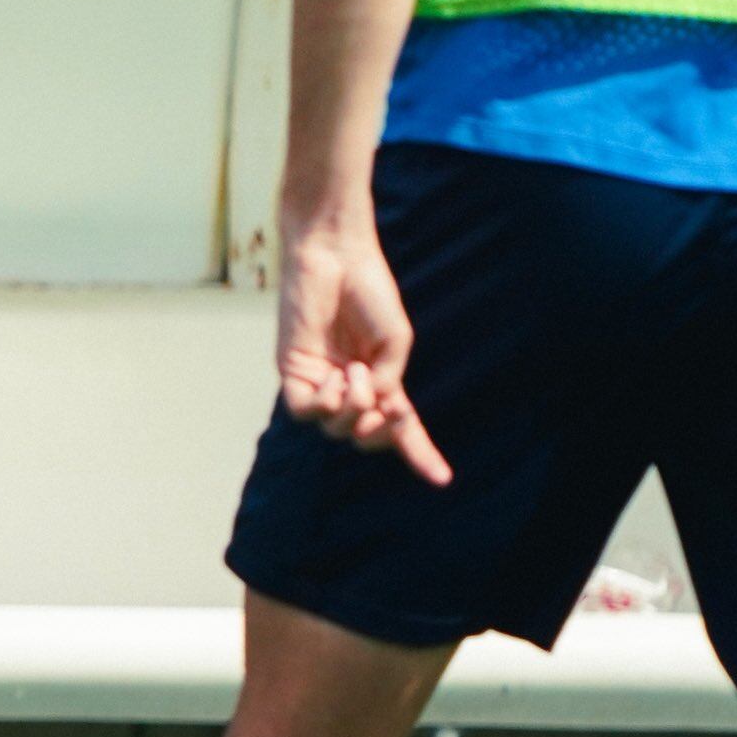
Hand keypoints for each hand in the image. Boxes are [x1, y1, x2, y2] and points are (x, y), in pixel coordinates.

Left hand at [275, 207, 450, 485]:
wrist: (336, 256)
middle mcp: (349, 384)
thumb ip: (387, 381)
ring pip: (334, 427)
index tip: (443, 480)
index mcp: (380, 379)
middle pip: (363, 435)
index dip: (421, 453)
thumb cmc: (369, 291)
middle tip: (392, 409)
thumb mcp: (395, 342)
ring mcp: (320, 379)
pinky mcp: (292, 369)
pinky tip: (337, 378)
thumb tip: (374, 411)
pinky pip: (305, 410)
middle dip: (381, 432)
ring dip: (354, 409)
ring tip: (358, 372)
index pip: (400, 425)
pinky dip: (326, 404)